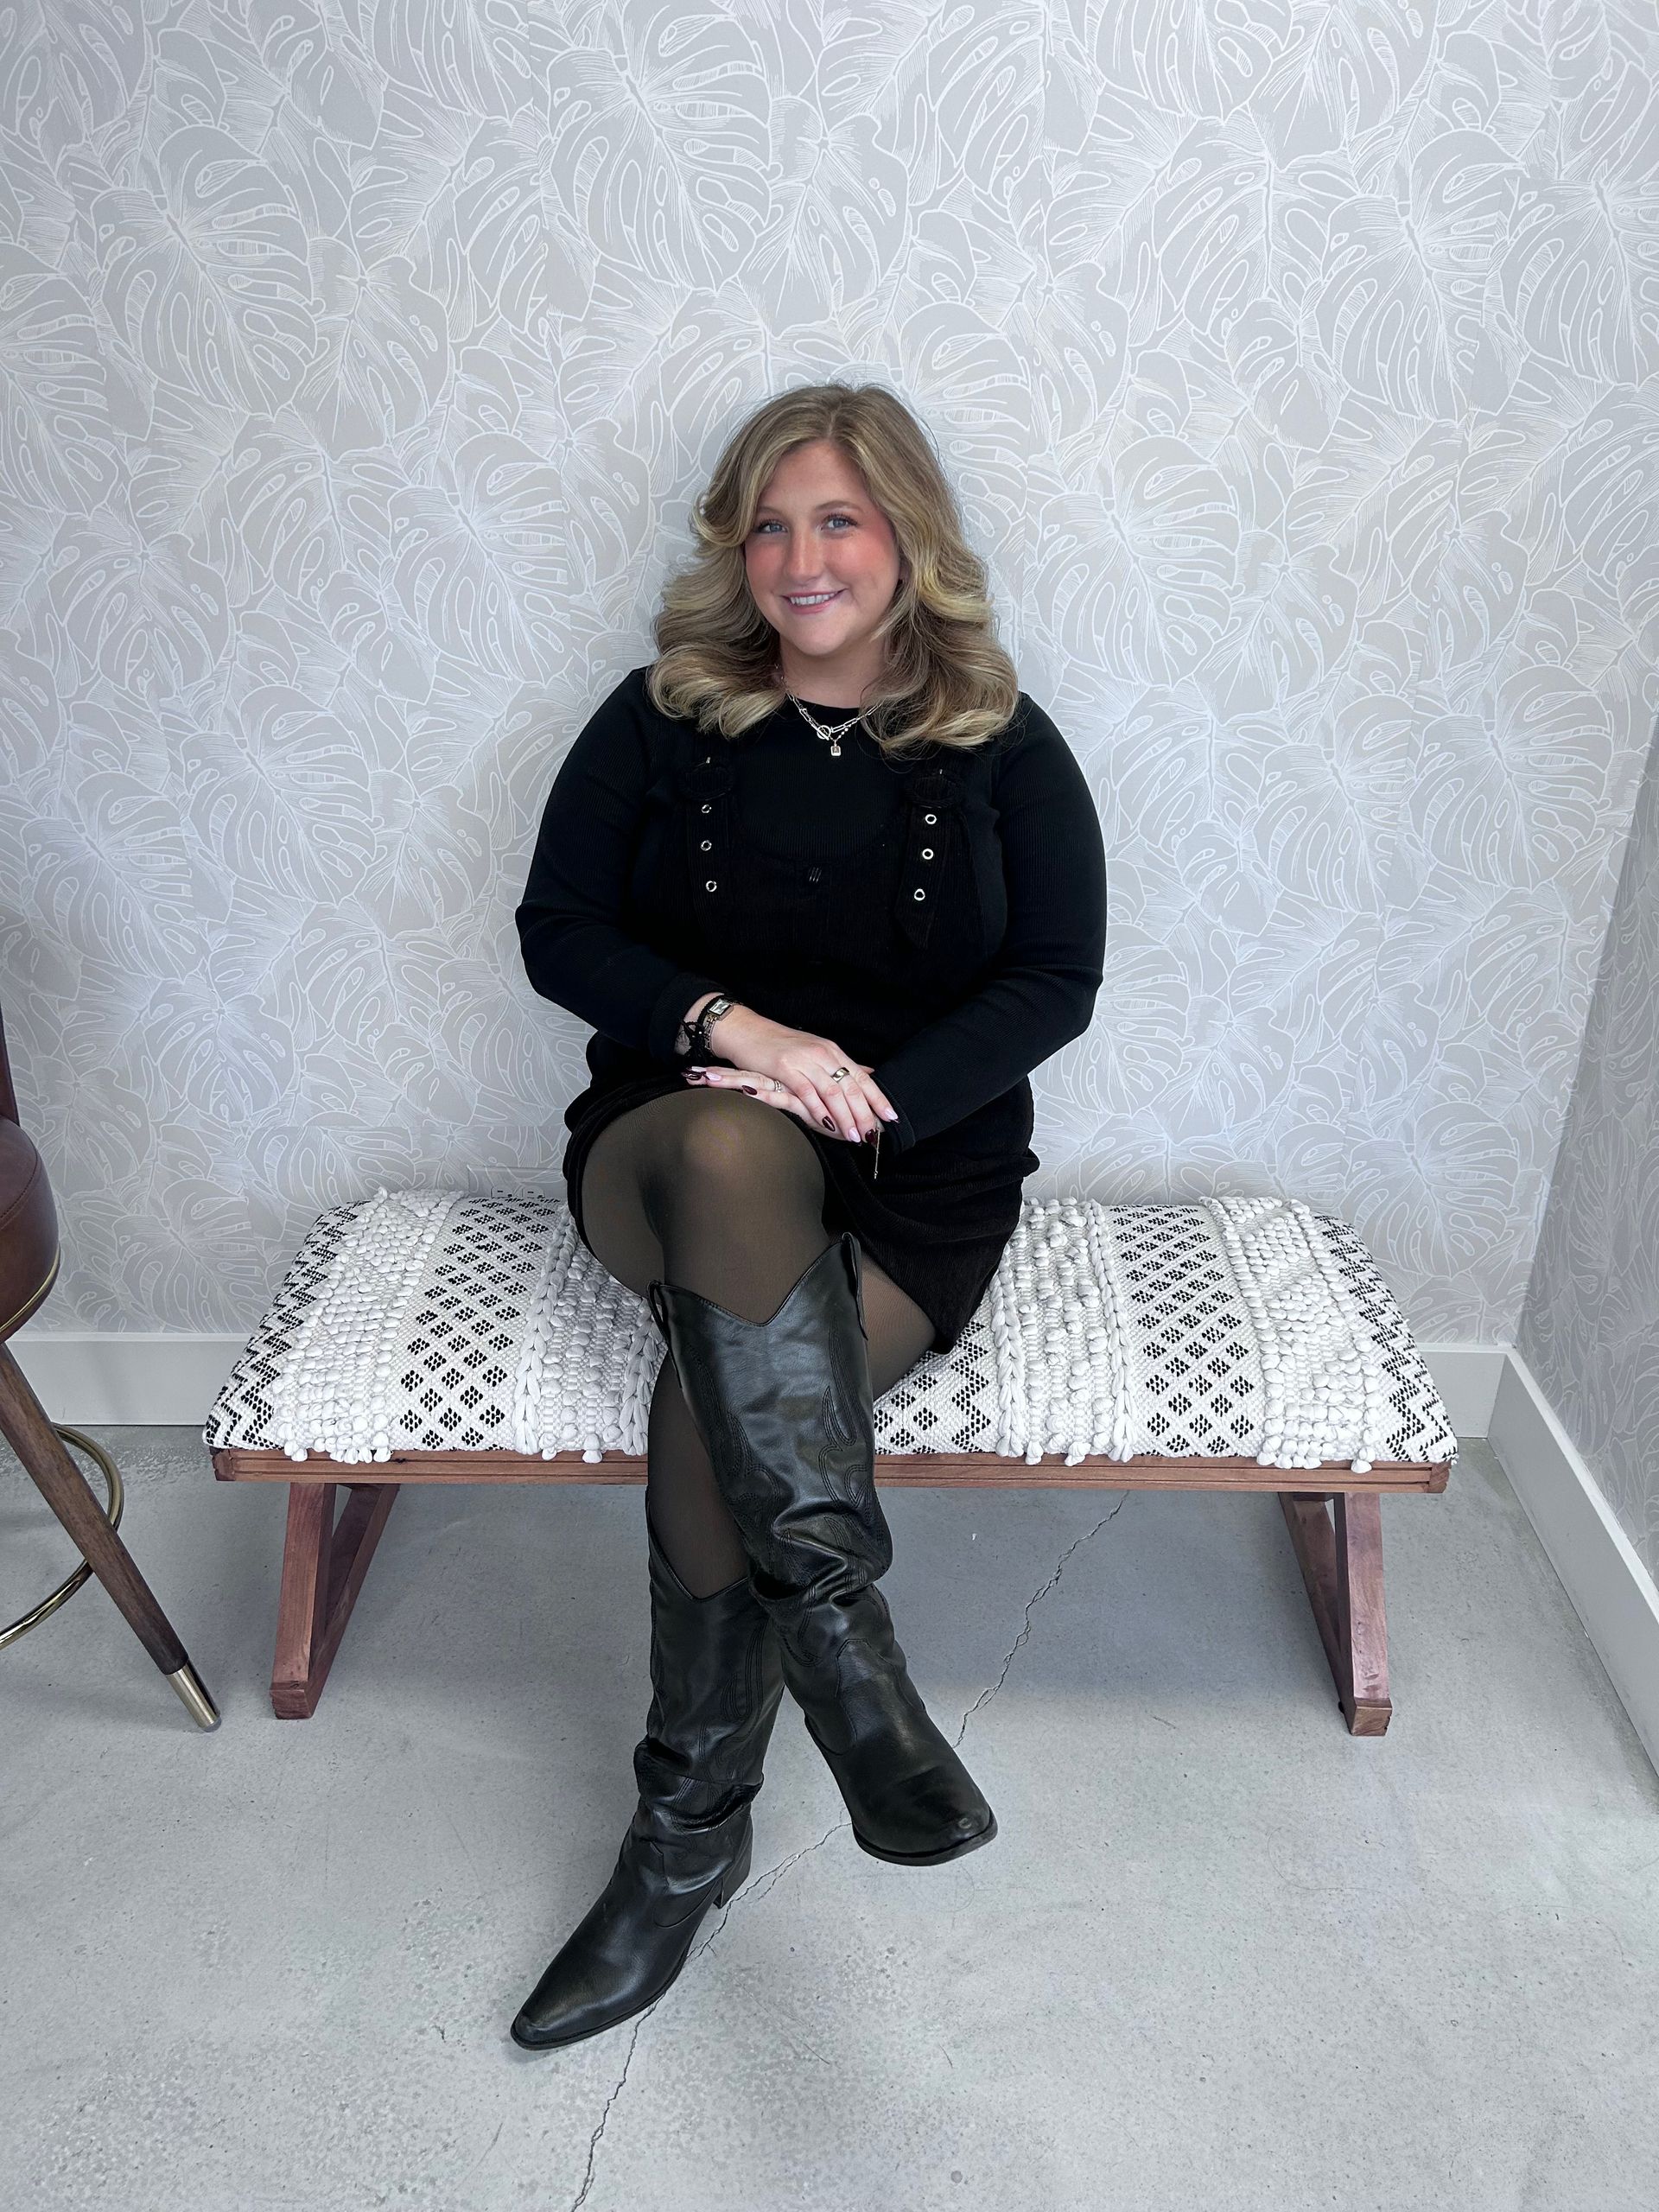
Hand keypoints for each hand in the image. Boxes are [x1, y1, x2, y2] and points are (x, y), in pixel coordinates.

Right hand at [682, 1013, 898, 1144]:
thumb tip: (870, 1073)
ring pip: (832, 1092)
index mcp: (832, 1051)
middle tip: (872, 1135)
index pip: (861, 1077)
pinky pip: (807, 1093)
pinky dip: (818, 1110)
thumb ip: (842, 1065)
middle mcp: (823, 1054)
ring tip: (854, 1136)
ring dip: (845, 1117)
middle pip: (850, 1087)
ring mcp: (804, 1061)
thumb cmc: (781, 1046)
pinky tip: (826, 1125)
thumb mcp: (816, 1051)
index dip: (877, 1098)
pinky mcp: (785, 1068)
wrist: (747, 1031)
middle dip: (864, 1113)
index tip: (890, 1117)